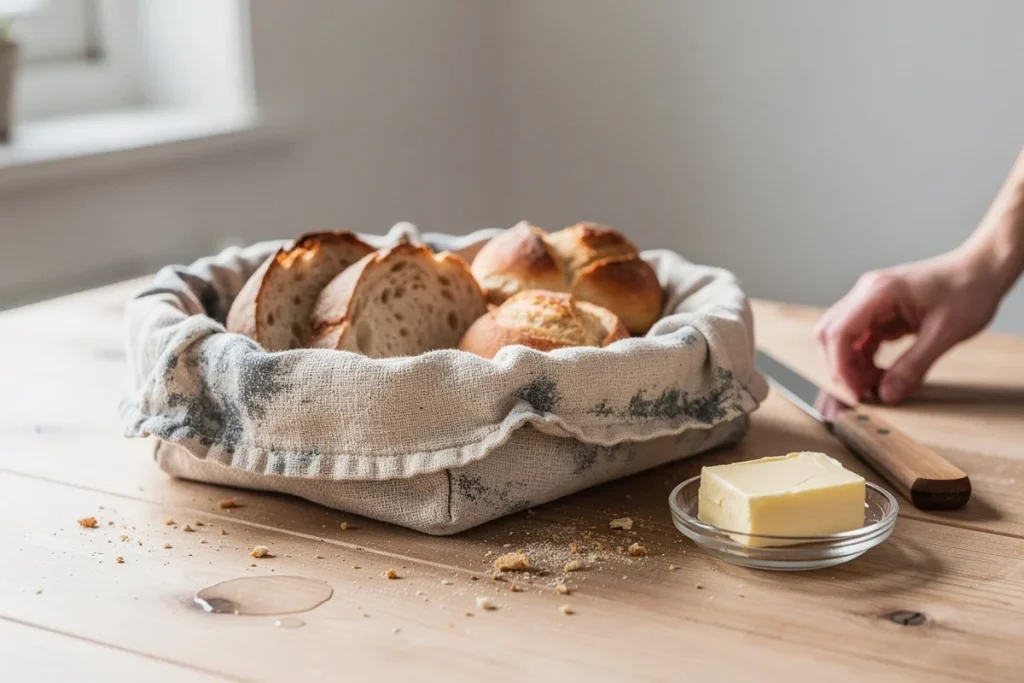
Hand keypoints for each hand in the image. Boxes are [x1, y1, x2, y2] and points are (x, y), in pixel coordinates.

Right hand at [815, 250, 1002, 403]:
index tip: (856, 391)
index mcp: (879, 292)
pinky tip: (882, 371)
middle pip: (831, 333)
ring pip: (842, 337)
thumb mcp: (944, 334)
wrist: (984, 269)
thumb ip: (913, 366)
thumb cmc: (969, 290)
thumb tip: (887, 394)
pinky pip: (860, 337)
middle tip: (864, 390)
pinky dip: (865, 358)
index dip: (841, 366)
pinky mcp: (880, 310)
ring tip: (877, 383)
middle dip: (842, 366)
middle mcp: (867, 292)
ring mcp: (871, 300)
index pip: (839, 332)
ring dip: (852, 364)